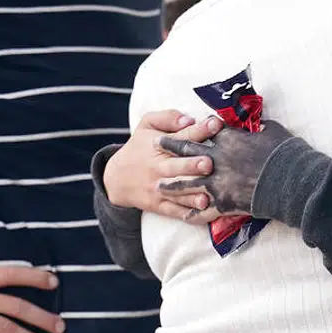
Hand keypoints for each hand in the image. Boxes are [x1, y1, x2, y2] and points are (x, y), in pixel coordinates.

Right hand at [102, 111, 220, 216]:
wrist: (116, 178)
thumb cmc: (139, 147)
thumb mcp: (146, 125)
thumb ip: (168, 117)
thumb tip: (189, 119)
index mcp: (159, 146)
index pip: (180, 137)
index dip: (199, 130)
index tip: (215, 124)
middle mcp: (159, 168)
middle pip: (176, 167)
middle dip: (192, 165)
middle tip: (208, 163)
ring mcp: (159, 189)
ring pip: (177, 192)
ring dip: (193, 195)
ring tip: (207, 196)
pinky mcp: (159, 205)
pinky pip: (175, 212)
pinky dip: (188, 214)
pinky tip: (203, 214)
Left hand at [158, 119, 296, 216]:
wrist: (289, 179)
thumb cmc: (284, 152)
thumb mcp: (273, 131)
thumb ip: (261, 128)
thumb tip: (260, 125)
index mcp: (228, 139)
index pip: (206, 130)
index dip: (195, 128)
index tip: (184, 126)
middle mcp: (216, 159)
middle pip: (186, 152)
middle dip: (170, 148)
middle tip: (155, 144)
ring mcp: (216, 183)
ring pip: (187, 183)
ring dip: (172, 185)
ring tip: (159, 186)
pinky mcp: (222, 203)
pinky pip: (203, 211)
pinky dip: (194, 215)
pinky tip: (184, 217)